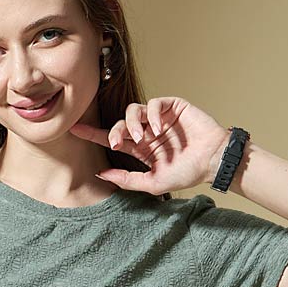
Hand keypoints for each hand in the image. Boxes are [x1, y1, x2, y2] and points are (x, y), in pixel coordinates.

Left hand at [69, 95, 229, 194]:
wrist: (212, 161)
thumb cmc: (187, 173)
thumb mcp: (152, 182)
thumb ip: (127, 179)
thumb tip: (101, 173)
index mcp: (140, 148)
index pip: (112, 138)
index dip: (93, 133)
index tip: (74, 129)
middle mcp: (147, 131)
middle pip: (120, 124)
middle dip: (114, 132)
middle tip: (117, 143)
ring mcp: (159, 118)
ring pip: (133, 111)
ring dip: (131, 124)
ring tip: (141, 138)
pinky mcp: (172, 107)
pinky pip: (153, 103)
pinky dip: (151, 115)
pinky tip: (157, 129)